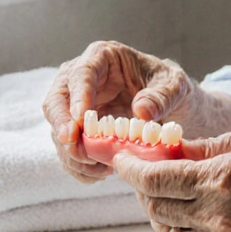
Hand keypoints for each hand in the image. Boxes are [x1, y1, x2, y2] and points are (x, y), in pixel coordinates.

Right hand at [43, 41, 202, 183]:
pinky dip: (79, 166)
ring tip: (102, 168)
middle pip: (56, 101)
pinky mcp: (77, 131)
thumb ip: (161, 96)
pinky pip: (68, 150)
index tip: (81, 119)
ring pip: (59, 130)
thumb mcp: (175, 87)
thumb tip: (141, 111)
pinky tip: (100, 174)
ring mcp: (75, 106)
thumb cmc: (170, 87)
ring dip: (74, 153)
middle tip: (76, 148)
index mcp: (102, 57)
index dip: (78, 96)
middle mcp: (80, 80)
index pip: (81, 73)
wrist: (173, 107)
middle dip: (62, 126)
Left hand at [113, 123, 230, 231]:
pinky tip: (195, 209)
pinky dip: (185, 228)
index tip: (123, 158)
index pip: (155, 180)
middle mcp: (220, 217)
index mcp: (222, 180)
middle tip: (143, 170)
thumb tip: (165, 149)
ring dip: (160, 212)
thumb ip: (202, 148)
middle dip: (142, 189)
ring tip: (168, 191)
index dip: (131, 168)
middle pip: (155, 209)